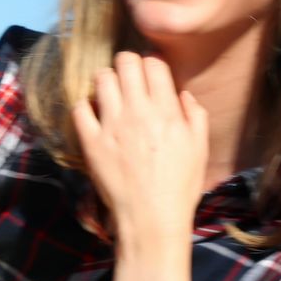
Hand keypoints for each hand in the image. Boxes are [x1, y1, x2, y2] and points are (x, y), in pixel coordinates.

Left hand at [71, 52, 207, 249]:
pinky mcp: (91, 142)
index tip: (148, 72)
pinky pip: (80, 108)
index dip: (150, 63)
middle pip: (125, 62)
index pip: (153, 64)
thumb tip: (181, 94)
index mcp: (167, 111)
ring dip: (106, 80)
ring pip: (101, 78)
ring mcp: (112, 125)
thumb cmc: (179, 186)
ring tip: (109, 93)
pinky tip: (93, 114)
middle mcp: (138, 112)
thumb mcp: (200, 149)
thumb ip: (195, 115)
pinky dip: (85, 106)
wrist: (151, 218)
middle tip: (127, 77)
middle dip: (127, 63)